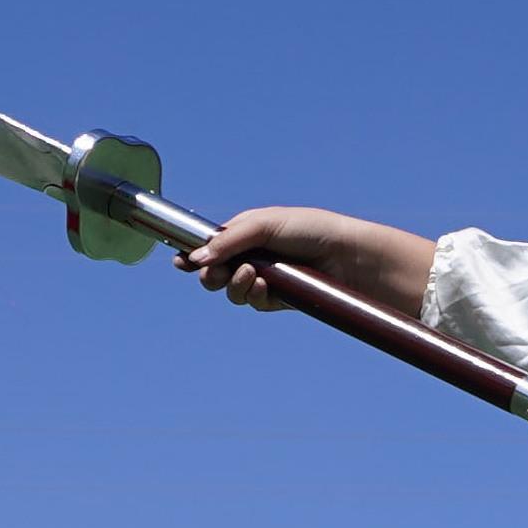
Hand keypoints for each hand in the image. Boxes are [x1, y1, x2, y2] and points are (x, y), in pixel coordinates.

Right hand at [182, 207, 437, 316]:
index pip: (210, 245)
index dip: (192, 255)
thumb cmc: (310, 230)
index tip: (180, 262)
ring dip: (234, 285)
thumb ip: (229, 240)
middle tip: (215, 273)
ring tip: (251, 275)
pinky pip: (253, 303)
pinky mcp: (278, 299)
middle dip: (210, 275)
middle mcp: (252, 256)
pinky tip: (265, 285)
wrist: (347, 256)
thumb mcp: (265, 224)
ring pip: (231, 292)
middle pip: (213, 273)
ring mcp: (265, 279)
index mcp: (246, 233)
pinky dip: (253, 295)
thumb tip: (197, 258)